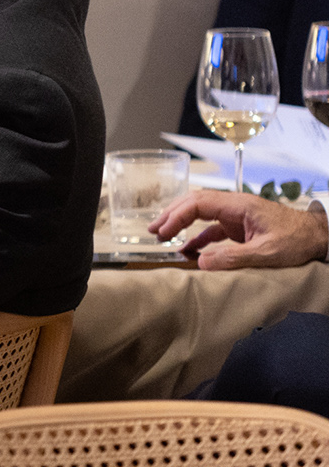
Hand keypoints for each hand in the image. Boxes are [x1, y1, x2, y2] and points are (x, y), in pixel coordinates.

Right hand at [151, 189, 328, 269]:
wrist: (318, 237)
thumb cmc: (297, 239)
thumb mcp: (267, 252)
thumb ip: (234, 257)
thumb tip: (201, 262)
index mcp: (238, 205)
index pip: (198, 203)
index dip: (176, 216)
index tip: (163, 231)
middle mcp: (234, 206)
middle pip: (194, 203)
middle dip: (171, 215)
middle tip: (154, 231)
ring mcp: (236, 216)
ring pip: (200, 213)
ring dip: (181, 223)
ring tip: (162, 235)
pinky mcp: (241, 227)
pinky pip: (212, 228)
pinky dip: (198, 237)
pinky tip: (188, 249)